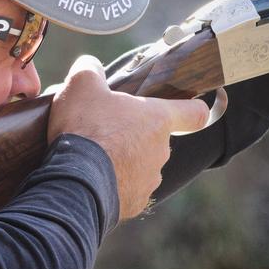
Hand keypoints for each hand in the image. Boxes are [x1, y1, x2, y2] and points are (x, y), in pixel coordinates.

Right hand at [48, 55, 209, 219]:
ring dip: (123, 161)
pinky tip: (91, 178)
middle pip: (156, 139)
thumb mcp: (81, 85)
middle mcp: (161, 151)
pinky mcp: (134, 203)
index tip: (188, 108)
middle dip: (134, 134)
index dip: (192, 108)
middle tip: (104, 130)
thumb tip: (90, 65)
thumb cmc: (85, 129)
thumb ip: (90, 69)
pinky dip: (112, 184)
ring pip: (141, 165)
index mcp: (158, 119)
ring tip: (93, 157)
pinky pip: (127, 189)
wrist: (74, 181)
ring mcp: (150, 179)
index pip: (194, 113)